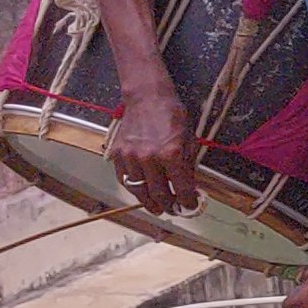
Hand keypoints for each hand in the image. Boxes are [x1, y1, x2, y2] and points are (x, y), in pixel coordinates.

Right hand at [107, 91, 200, 216]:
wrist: (147, 97)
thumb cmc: (171, 115)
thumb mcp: (188, 138)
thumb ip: (187, 163)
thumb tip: (189, 185)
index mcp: (171, 153)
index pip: (181, 187)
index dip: (187, 201)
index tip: (190, 206)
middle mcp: (149, 158)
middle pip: (159, 192)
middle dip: (169, 205)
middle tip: (173, 210)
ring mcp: (130, 157)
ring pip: (139, 190)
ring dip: (149, 202)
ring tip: (157, 207)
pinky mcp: (117, 154)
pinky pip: (125, 179)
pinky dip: (133, 188)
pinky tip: (141, 192)